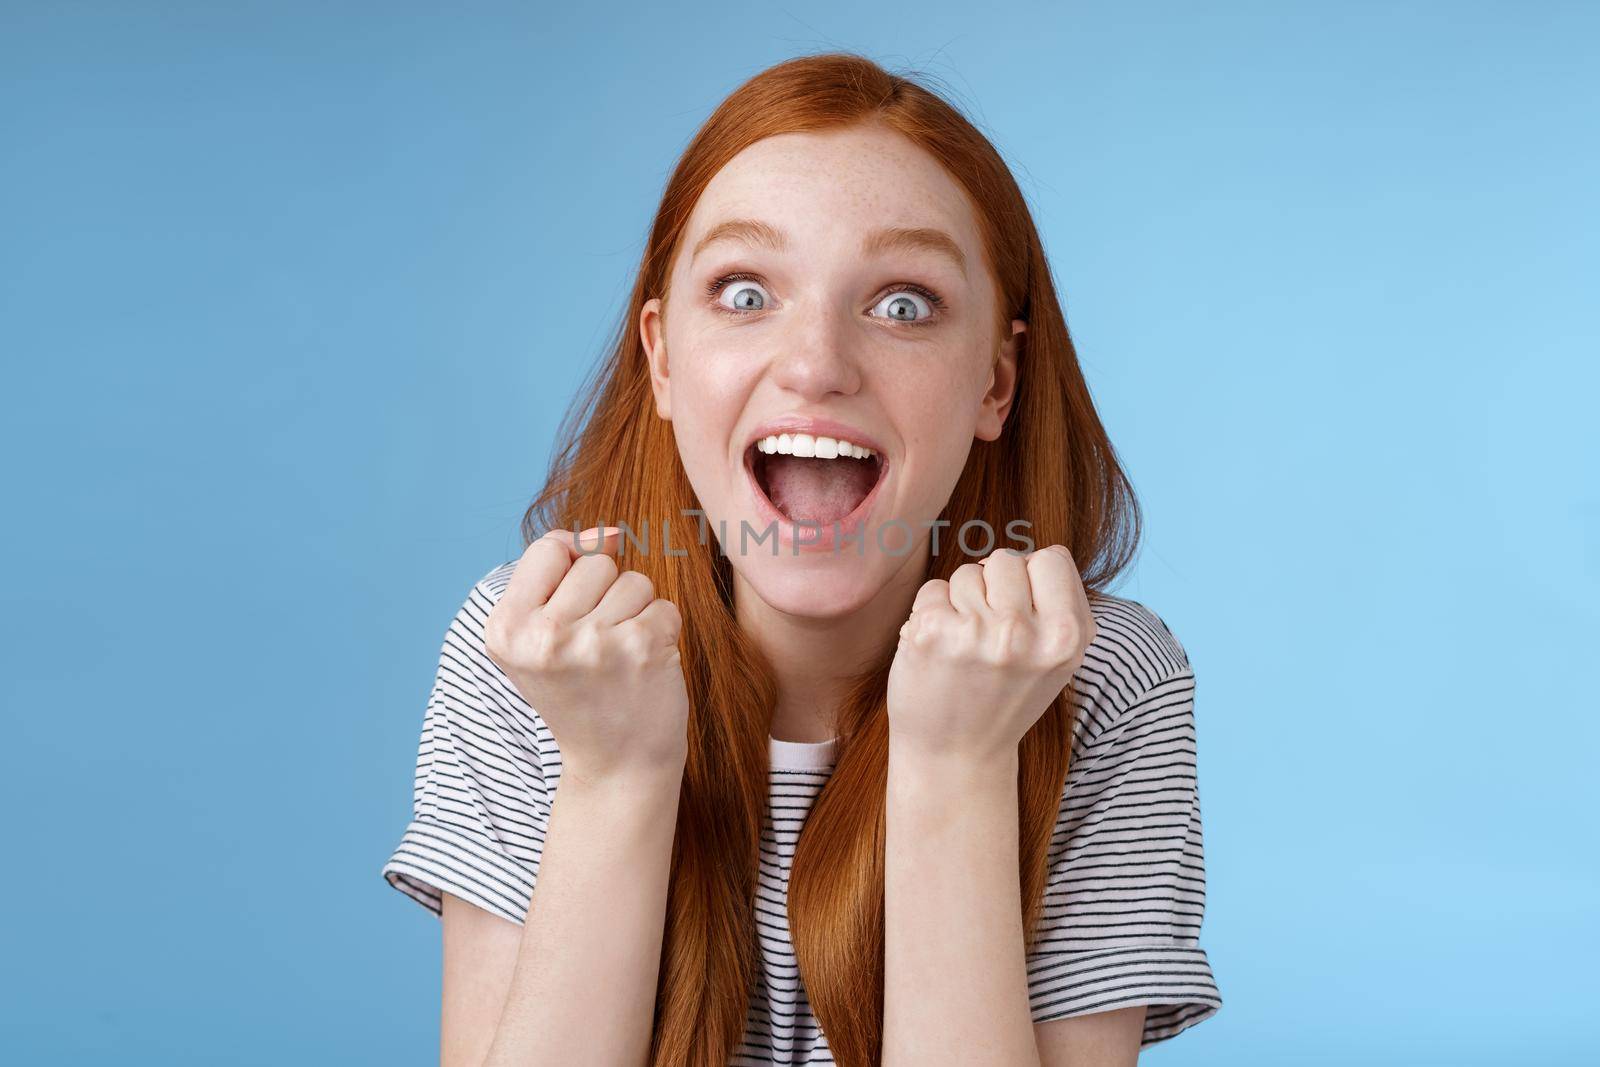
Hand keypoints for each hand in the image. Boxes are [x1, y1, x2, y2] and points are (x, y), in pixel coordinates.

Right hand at [483, 526, 688, 781]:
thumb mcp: (544, 633)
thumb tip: (609, 532)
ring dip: (635, 613)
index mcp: (505, 629)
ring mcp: (593, 642)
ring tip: (619, 658)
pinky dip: (661, 632)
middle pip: (595, 561)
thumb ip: (562, 571)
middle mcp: (543, 636)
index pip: (549, 547)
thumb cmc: (580, 690)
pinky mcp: (642, 647)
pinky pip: (664, 606)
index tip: (571, 615)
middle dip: (605, 596)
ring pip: (634, 580)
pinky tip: (643, 667)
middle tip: (596, 650)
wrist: (615, 765)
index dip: (570, 570)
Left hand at [886, 545, 1097, 766]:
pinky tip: (938, 650)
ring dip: (961, 602)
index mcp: (1067, 638)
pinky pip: (932, 589)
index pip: (1053, 558)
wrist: (956, 756)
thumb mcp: (1054, 660)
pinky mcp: (933, 633)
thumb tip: (1039, 556)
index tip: (1021, 612)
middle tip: (988, 636)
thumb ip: (1059, 606)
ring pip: (967, 573)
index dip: (1032, 580)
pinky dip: (930, 613)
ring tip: (964, 648)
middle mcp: (1025, 635)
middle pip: (1006, 560)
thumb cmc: (1004, 698)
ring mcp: (977, 633)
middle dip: (993, 588)